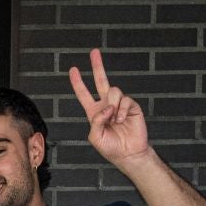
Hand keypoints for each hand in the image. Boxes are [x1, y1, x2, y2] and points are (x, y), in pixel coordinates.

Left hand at [68, 47, 149, 168]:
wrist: (129, 153)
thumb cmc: (110, 148)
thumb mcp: (95, 137)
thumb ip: (96, 121)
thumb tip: (106, 107)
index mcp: (94, 112)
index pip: (84, 94)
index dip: (78, 82)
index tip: (73, 70)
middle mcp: (106, 105)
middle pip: (101, 81)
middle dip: (97, 66)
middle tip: (94, 52)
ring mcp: (119, 104)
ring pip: (114, 91)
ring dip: (113, 105)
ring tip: (115, 120)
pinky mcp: (132, 106)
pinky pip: (125, 100)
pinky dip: (122, 110)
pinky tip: (122, 120)